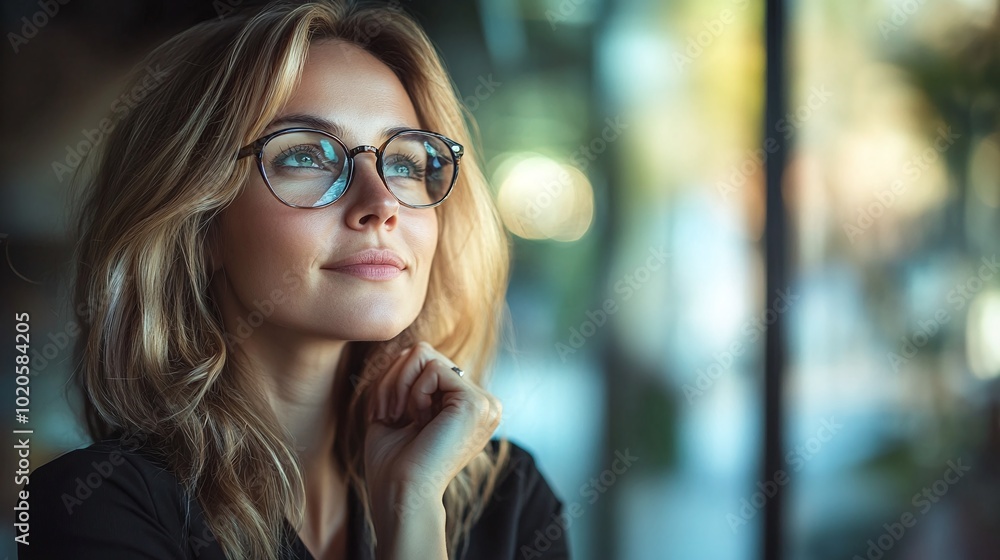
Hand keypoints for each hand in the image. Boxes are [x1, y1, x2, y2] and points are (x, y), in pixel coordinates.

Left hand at [363, 341, 501, 515]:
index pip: (426, 361)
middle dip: (394, 380)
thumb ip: (412, 379)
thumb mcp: (401, 410)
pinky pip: (431, 367)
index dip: (395, 380)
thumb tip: (416, 348)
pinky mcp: (476, 402)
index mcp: (469, 407)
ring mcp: (484, 402)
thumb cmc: (393, 464)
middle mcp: (483, 403)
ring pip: (425, 354)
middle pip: (425, 352)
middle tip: (390, 416)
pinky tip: (418, 421)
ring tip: (402, 419)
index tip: (388, 415)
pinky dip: (412, 393)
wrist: (401, 496)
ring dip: (399, 386)